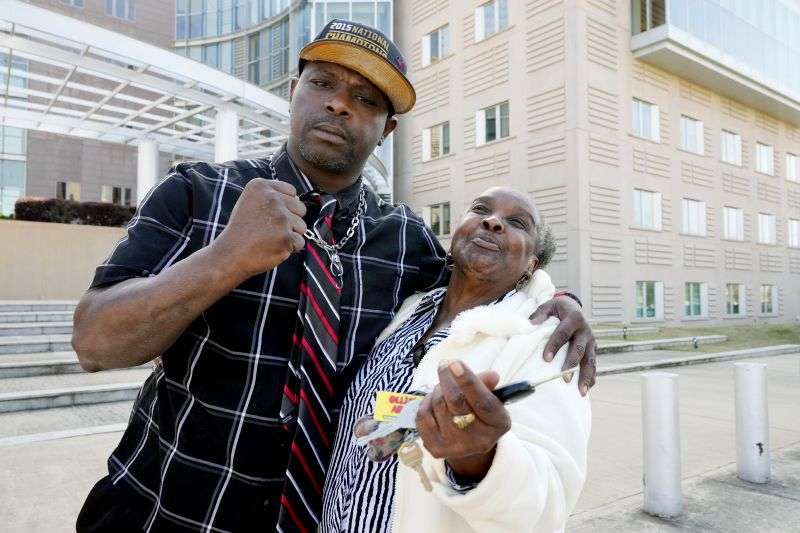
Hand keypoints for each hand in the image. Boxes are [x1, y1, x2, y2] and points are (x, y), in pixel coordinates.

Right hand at [211, 178, 306, 278]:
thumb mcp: (250, 202)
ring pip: (302, 226)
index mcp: (261, 186)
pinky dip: (290, 248)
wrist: (231, 254)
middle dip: (291, 220)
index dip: (285, 205)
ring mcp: (280, 217)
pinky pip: (300, 242)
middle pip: (300, 208)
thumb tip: (298, 200)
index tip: (270, 215)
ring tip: (271, 238)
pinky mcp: (286, 236)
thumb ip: (272, 196)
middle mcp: (272, 198)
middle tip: (271, 229)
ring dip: (291, 234)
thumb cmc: (242, 230)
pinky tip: (274, 247)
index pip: (291, 191)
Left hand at [416, 360, 510, 479]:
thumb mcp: (489, 396)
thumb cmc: (479, 411)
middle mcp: (480, 440)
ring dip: (437, 390)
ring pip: (438, 404)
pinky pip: (423, 415)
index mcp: (498, 423)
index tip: (454, 363)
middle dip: (447, 379)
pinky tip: (434, 403)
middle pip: (456, 401)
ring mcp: (457, 447)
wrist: (468, 441)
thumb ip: (486, 384)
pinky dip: (426, 403)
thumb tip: (492, 376)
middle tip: (445, 365)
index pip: (483, 402)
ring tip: (443, 389)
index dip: (468, 382)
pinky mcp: (437, 449)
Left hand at [530, 296, 596, 396]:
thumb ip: (540, 314)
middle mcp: (585, 331)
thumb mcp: (548, 306)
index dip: (555, 345)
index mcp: (574, 319)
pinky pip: (593, 365)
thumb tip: (530, 324)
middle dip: (572, 364)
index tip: (546, 359)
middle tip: (564, 378)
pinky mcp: (593, 350)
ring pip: (590, 360)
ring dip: (586, 376)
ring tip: (581, 392)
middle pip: (579, 349)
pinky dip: (591, 378)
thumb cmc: (557, 310)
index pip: (563, 333)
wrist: (573, 307)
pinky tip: (586, 390)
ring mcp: (591, 342)